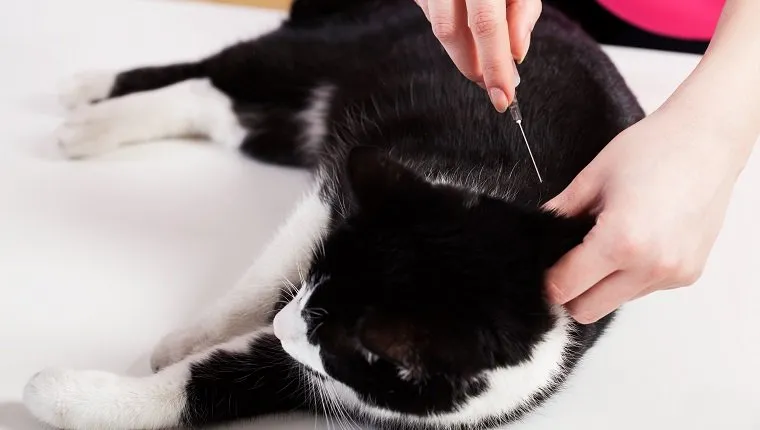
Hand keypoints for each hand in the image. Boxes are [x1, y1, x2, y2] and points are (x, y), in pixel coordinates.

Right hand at [414, 0, 541, 111]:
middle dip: (473, 66)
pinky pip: (431, 13)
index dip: (494, 66)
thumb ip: (522, 11)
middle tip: (492, 85)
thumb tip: (516, 54)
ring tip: (483, 60)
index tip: (503, 97)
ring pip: (437, 26)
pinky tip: (466, 29)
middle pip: (451, 31)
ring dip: (462, 51)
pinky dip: (451, 29)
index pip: (486, 26)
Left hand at [543, 106, 749, 323]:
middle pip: (587, 310)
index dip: (546, 278)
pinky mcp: (687, 275)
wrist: (708, 140)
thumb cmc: (653, 149)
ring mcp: (672, 274)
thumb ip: (558, 214)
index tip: (544, 265)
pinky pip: (642, 289)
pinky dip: (629, 276)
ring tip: (606, 242)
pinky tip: (634, 242)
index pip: (565, 287)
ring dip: (601, 284)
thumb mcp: (592, 178)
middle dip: (570, 290)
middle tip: (567, 260)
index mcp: (620, 242)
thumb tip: (536, 236)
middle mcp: (650, 266)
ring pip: (614, 302)